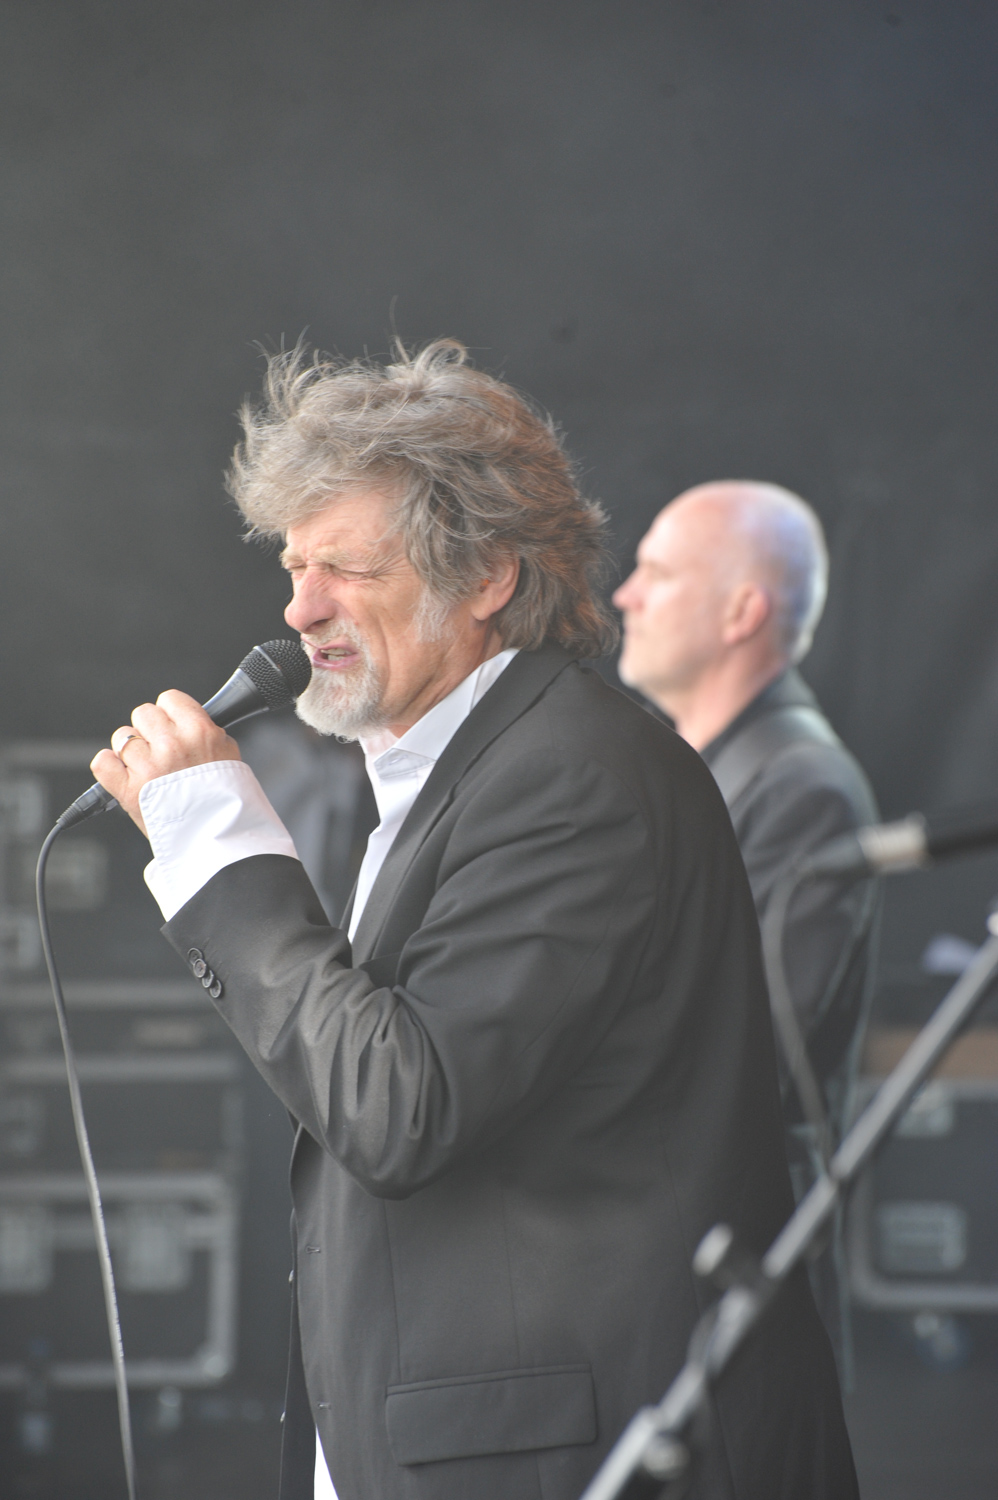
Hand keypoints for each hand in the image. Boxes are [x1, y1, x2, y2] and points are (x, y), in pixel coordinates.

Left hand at [90, 691, 240, 835]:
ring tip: (148, 769)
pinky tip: (124, 774)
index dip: (170, 713)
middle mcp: (172, 745)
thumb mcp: (228, 754)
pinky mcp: (128, 790)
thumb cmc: (226, 799)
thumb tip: (183, 718)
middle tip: (162, 751)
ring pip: (121, 736)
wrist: (218, 838)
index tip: (173, 727)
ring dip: (131, 750)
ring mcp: (148, 768)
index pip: (169, 699)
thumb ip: (204, 731)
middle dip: (150, 730)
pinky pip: (102, 762)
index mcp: (199, 732)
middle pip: (143, 714)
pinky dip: (109, 766)